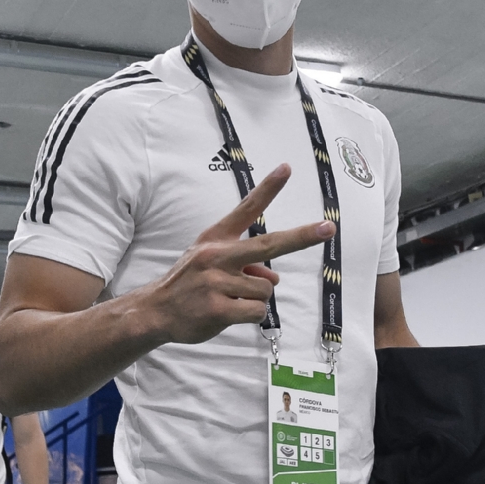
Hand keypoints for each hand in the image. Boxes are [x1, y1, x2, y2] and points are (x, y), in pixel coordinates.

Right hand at [143, 164, 334, 344]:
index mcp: (217, 239)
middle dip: (303, 237)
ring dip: (255, 298)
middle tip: (329, 228)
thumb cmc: (189, 284)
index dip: (267, 189)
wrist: (155, 311)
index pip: (246, 209)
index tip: (286, 168)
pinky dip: (250, 315)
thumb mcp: (209, 262)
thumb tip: (272, 278)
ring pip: (265, 289)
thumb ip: (244, 262)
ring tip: (229, 299)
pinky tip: (228, 313)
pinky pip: (257, 311)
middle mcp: (217, 256)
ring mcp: (217, 282)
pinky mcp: (218, 308)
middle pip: (270, 245)